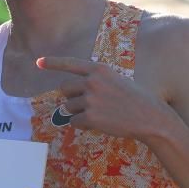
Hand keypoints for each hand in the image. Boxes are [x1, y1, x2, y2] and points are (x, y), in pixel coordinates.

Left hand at [36, 56, 170, 140]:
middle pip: (64, 89)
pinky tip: (100, 124)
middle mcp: (92, 82)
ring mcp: (90, 99)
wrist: (150, 118)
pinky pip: (74, 122)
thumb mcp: (116, 80)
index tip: (38, 62)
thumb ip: (95, 80)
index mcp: (99, 70)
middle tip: (88, 105)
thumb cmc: (135, 99)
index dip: (53, 63)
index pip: (70, 64)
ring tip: (99, 115)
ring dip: (78, 113)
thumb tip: (71, 91)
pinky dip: (83, 125)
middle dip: (71, 98)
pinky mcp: (89, 116)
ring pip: (68, 107)